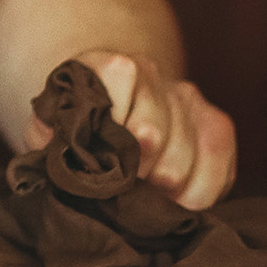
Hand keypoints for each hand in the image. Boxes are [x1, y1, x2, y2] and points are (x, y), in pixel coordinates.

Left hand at [49, 51, 236, 210]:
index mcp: (107, 65)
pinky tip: (174, 200)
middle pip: (152, 134)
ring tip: (142, 196)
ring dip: (160, 190)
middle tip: (119, 188)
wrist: (108, 118)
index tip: (100, 157)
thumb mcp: (49, 129)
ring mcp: (187, 98)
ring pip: (183, 159)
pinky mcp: (217, 126)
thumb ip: (48, 135)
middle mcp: (152, 73)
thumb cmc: (75, 130)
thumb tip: (58, 150)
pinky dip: (195, 196)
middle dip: (132, 173)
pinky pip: (218, 171)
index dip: (111, 127)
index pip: (121, 76)